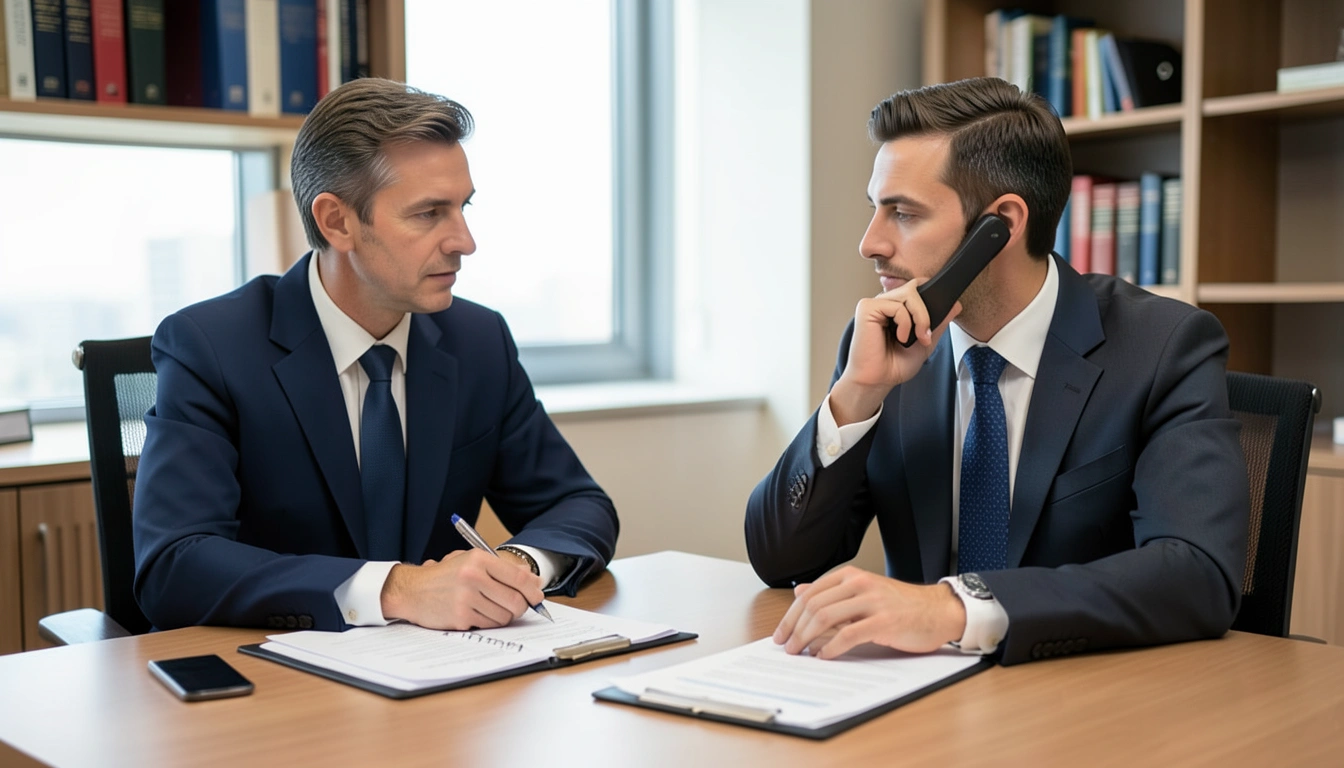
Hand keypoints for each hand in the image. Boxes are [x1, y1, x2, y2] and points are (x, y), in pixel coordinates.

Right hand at [380, 548, 543, 629]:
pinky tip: (478, 614)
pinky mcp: (460, 617)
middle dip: (522, 607)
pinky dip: (490, 622)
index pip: (518, 576)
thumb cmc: (444, 576)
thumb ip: (502, 568)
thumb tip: (534, 580)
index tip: (538, 596)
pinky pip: (489, 625)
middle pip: (515, 600)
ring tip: (492, 608)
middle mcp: (473, 577)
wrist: (412, 590)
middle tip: (518, 607)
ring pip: (504, 615)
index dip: (533, 589)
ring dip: (504, 616)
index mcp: (478, 559)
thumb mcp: (470, 561)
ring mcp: (466, 598)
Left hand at [772, 566, 965, 659]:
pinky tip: (824, 657)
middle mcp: (859, 584)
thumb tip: (799, 592)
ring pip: (826, 617)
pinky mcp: (884, 622)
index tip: (780, 633)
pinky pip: (848, 635)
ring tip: (800, 653)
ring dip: (807, 638)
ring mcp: (872, 601)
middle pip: (813, 605)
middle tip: (786, 647)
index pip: (809, 593)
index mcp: (851, 576)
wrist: (938, 611)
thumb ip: (833, 592)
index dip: (790, 615)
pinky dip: (831, 648)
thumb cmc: (901, 605)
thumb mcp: (864, 592)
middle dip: (794, 629)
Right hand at [829, 280, 961, 424]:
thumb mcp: (926, 342)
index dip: (930, 298)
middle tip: (926, 335)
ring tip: (916, 337)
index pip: (918, 288)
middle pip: (916, 287)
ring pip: (909, 293)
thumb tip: (955, 305)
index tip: (932, 323)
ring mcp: (876, 304)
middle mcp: (886, 303)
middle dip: (927, 312)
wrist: (878, 381)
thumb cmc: (894, 365)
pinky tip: (900, 337)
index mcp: (897, 307)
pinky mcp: (867, 308)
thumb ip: (939, 323)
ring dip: (920, 318)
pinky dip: (905, 323)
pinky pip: (896, 305)